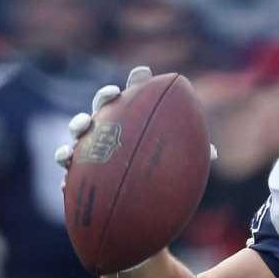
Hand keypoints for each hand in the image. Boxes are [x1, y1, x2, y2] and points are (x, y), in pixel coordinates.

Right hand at [54, 67, 216, 169]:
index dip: (138, 82)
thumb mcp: (181, 165)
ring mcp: (90, 148)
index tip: (144, 72)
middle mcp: (109, 130)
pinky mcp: (77, 171)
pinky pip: (67, 169)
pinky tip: (69, 178)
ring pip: (77, 130)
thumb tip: (212, 153)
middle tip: (112, 95)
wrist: (138, 205)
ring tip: (82, 129)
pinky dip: (66, 169)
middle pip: (102, 106)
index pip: (135, 97)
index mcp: (132, 122)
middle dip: (104, 97)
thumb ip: (194, 155)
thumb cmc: (161, 176)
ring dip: (77, 125)